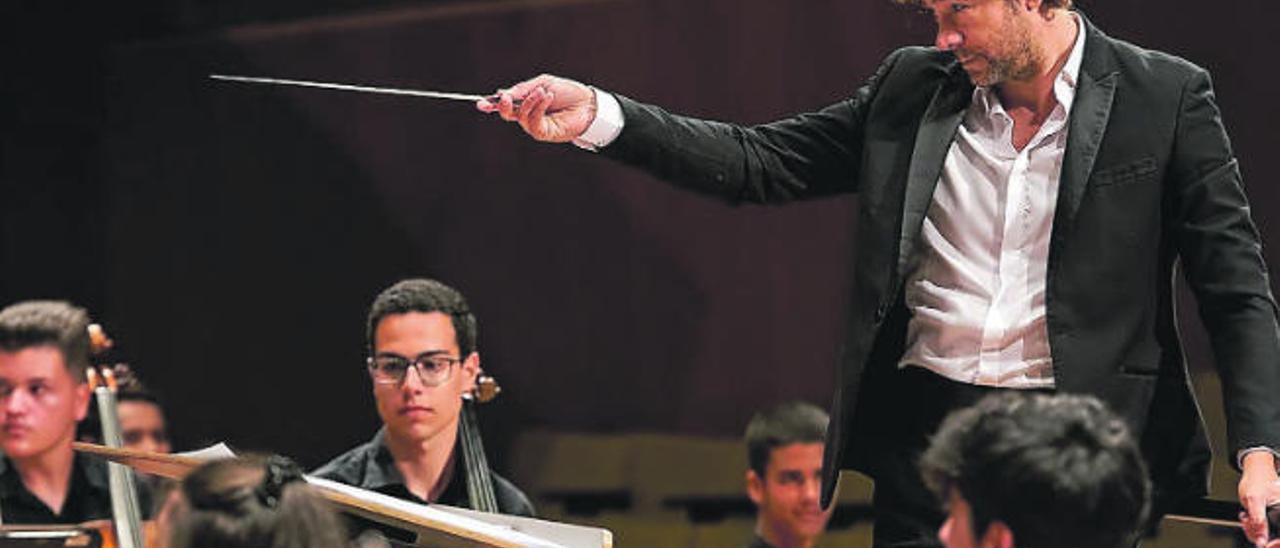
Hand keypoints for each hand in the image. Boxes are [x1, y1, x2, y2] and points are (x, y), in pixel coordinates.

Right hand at [475, 74, 596, 142]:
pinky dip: (538, 108)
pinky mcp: (545, 133)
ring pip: (521, 117)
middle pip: (508, 115)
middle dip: (503, 106)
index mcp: (525, 103)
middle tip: (505, 98)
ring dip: (530, 102)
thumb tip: (501, 94)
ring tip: (543, 92)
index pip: (505, 105)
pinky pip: (534, 123)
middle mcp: (528, 115)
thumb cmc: (567, 92)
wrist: (588, 102)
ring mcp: (536, 126)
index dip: (491, 105)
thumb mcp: (542, 83)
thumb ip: (522, 89)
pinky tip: (547, 98)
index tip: (480, 103)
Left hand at [1238, 452, 1279, 546]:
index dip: (1276, 543)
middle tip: (1248, 524)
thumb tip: (1261, 539)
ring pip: (1266, 534)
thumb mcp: (1254, 499)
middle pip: (1274, 536)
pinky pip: (1261, 529)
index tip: (1263, 545)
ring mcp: (1276, 517)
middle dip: (1258, 534)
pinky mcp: (1269, 517)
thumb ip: (1257, 519)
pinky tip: (1246, 516)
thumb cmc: (1257, 480)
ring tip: (1246, 517)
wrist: (1254, 472)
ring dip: (1252, 529)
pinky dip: (1251, 526)